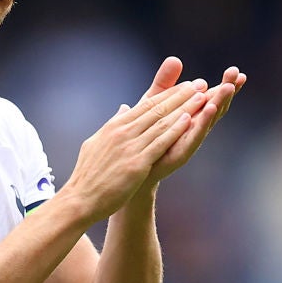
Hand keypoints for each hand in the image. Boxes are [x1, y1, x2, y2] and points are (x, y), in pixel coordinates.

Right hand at [63, 80, 204, 225]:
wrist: (80, 199)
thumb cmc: (88, 175)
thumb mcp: (97, 142)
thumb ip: (113, 125)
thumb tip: (123, 108)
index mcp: (114, 126)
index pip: (145, 105)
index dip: (168, 94)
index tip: (185, 85)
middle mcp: (122, 132)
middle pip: (156, 109)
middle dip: (180, 95)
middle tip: (199, 84)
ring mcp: (129, 147)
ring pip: (161, 122)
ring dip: (183, 108)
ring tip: (201, 96)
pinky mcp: (136, 164)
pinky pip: (160, 143)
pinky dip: (175, 130)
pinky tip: (189, 120)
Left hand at [137, 57, 245, 186]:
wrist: (131, 166)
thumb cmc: (144, 134)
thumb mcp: (153, 102)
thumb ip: (165, 82)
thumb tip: (175, 59)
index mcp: (190, 115)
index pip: (212, 98)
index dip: (225, 86)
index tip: (237, 71)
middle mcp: (193, 128)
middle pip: (215, 107)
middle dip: (227, 91)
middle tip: (238, 74)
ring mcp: (188, 141)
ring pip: (208, 120)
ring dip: (219, 103)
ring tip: (228, 88)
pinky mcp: (180, 153)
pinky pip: (194, 136)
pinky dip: (203, 122)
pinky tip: (210, 109)